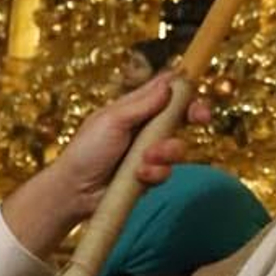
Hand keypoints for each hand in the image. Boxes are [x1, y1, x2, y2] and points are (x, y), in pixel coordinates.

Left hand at [2, 73, 209, 254]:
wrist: (75, 190)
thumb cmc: (87, 150)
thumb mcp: (112, 120)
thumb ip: (142, 104)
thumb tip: (168, 84)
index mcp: (135, 107)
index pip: (165, 90)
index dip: (183, 87)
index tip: (197, 88)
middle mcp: (146, 127)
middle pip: (181, 115)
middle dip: (194, 115)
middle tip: (200, 118)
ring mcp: (149, 151)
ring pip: (177, 146)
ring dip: (166, 152)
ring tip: (145, 160)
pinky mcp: (150, 174)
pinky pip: (166, 171)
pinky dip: (155, 173)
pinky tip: (139, 175)